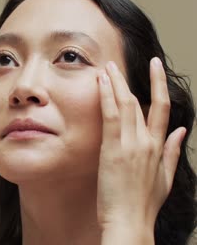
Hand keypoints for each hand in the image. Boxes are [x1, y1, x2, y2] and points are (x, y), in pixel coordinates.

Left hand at [96, 58, 186, 229]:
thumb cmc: (144, 203)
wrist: (130, 221)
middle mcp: (146, 141)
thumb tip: (183, 131)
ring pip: (125, 104)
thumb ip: (173, 151)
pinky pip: (111, 116)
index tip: (155, 66)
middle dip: (128, 80)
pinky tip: (101, 82)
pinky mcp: (114, 149)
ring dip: (115, 83)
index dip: (158, 84)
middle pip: (140, 101)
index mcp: (158, 146)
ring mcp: (131, 144)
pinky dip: (106, 97)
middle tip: (117, 63)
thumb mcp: (166, 177)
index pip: (162, 108)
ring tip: (106, 67)